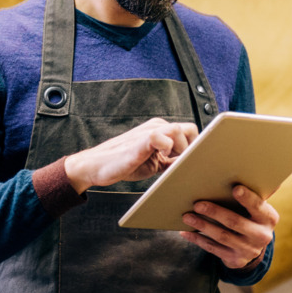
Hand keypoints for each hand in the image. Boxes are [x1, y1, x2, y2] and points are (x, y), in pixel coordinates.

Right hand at [64, 118, 198, 193]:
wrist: (97, 166)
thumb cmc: (124, 164)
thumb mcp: (154, 163)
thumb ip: (171, 160)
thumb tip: (191, 166)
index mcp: (161, 130)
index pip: (189, 132)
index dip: (195, 148)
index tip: (192, 162)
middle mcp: (157, 126)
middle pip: (190, 128)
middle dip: (192, 148)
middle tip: (180, 163)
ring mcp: (149, 131)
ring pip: (179, 130)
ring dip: (181, 149)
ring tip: (169, 161)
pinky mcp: (142, 139)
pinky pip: (163, 137)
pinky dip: (168, 149)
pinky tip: (160, 158)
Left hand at [180, 184, 278, 269]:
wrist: (253, 248)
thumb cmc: (250, 218)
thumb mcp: (257, 208)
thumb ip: (254, 193)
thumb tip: (258, 167)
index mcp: (268, 218)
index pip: (258, 206)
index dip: (247, 198)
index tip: (235, 188)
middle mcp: (261, 236)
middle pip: (235, 222)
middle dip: (215, 212)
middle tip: (197, 204)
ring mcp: (248, 250)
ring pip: (221, 236)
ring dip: (202, 226)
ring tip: (187, 216)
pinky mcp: (235, 259)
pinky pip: (213, 249)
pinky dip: (198, 240)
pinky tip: (186, 232)